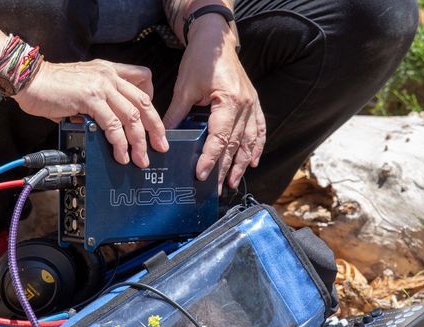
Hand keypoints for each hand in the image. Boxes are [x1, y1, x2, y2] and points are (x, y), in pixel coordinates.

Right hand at [15, 59, 168, 167]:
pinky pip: (112, 124)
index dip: (151, 102)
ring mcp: (100, 85)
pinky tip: (120, 154)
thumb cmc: (50, 87)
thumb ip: (98, 104)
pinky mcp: (90, 98)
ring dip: (139, 141)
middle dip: (155, 127)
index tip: (151, 122)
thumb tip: (107, 129)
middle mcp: (108, 75)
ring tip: (140, 159)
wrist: (28, 79)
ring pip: (132, 116)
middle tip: (161, 146)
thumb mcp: (82, 88)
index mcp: (108, 70)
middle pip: (143, 102)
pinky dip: (119, 142)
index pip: (143, 80)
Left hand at [163, 15, 265, 191]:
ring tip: (232, 182)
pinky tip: (252, 162)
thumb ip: (176, 114)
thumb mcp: (184, 87)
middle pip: (234, 144)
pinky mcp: (253, 103)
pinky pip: (259, 129)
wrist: (215, 39)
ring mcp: (252, 104)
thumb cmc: (200, 59)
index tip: (201, 175)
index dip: (210, 158)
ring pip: (249, 141)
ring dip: (241, 164)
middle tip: (214, 189)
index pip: (220, 137)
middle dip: (224, 168)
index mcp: (229, 101)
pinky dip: (256, 147)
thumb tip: (164, 137)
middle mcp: (245, 105)